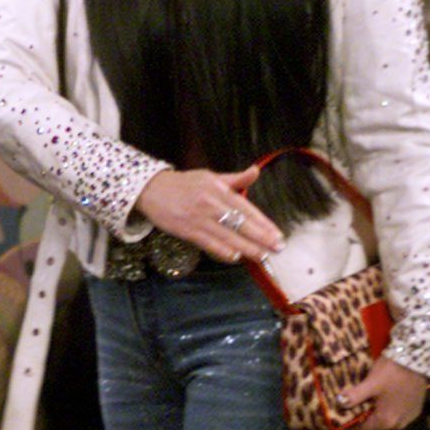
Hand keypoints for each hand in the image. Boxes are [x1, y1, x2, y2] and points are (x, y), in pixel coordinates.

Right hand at [136, 166, 284, 265]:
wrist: (152, 189)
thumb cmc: (184, 184)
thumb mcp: (210, 177)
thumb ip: (235, 179)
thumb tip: (255, 171)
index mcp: (219, 189)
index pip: (246, 208)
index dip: (263, 223)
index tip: (277, 234)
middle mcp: (211, 203)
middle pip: (240, 223)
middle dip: (260, 237)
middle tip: (277, 248)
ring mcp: (199, 218)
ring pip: (227, 235)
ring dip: (246, 247)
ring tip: (262, 256)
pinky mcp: (187, 230)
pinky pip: (208, 242)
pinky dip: (222, 250)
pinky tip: (235, 257)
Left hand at [339, 355, 426, 429]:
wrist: (417, 360)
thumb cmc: (392, 372)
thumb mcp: (370, 383)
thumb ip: (354, 396)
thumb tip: (339, 404)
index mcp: (385, 421)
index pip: (361, 429)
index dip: (351, 423)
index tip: (342, 416)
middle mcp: (398, 425)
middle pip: (375, 425)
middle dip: (364, 417)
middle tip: (355, 405)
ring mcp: (409, 418)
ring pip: (387, 420)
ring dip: (378, 413)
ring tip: (369, 401)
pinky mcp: (416, 410)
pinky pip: (398, 414)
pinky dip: (390, 409)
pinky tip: (385, 399)